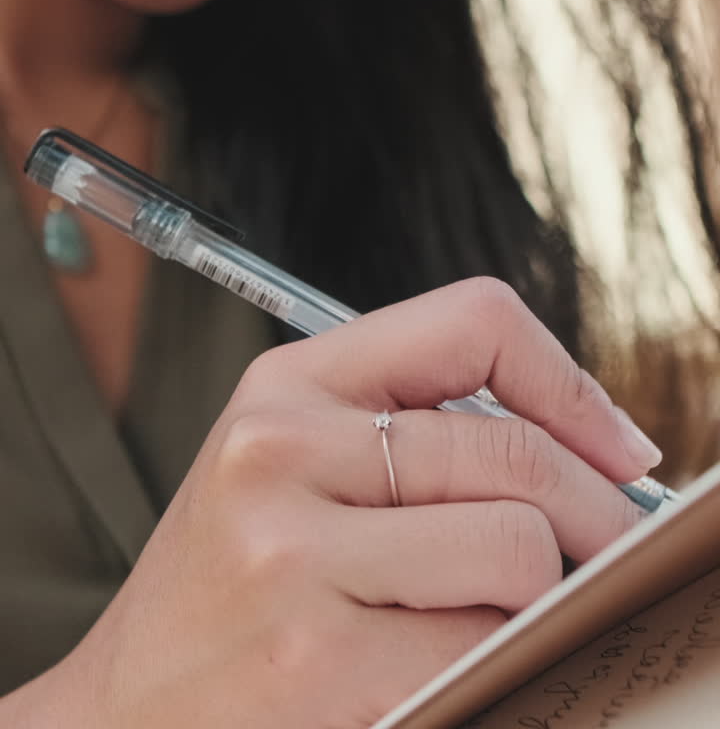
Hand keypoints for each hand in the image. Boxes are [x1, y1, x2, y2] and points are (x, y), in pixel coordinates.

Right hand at [34, 278, 659, 728]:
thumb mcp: (286, 468)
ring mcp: (296, 558)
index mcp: (286, 386)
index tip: (616, 445)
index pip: (471, 320)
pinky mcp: (322, 664)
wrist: (119, 717)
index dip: (566, 378)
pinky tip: (454, 662)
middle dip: (598, 511)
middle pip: (514, 451)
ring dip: (539, 594)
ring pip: (519, 548)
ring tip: (501, 612)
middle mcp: (282, 451)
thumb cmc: (226, 590)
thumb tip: (591, 454)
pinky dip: (499, 659)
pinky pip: (485, 644)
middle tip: (613, 549)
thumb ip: (410, 434)